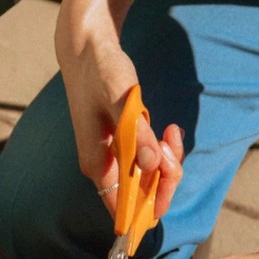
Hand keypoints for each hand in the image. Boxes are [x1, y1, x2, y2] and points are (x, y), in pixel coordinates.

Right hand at [56, 30, 182, 219]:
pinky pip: (151, 161)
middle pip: (143, 196)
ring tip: (169, 132)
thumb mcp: (121, 100)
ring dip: (168, 161)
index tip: (167, 186)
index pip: (123, 209)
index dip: (147, 209)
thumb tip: (151, 163)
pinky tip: (167, 129)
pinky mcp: (125, 145)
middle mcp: (106, 168)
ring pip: (151, 178)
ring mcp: (115, 157)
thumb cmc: (100, 72)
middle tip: (169, 145)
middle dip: (165, 178)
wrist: (88, 50)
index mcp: (98, 166)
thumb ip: (137, 134)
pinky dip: (164, 150)